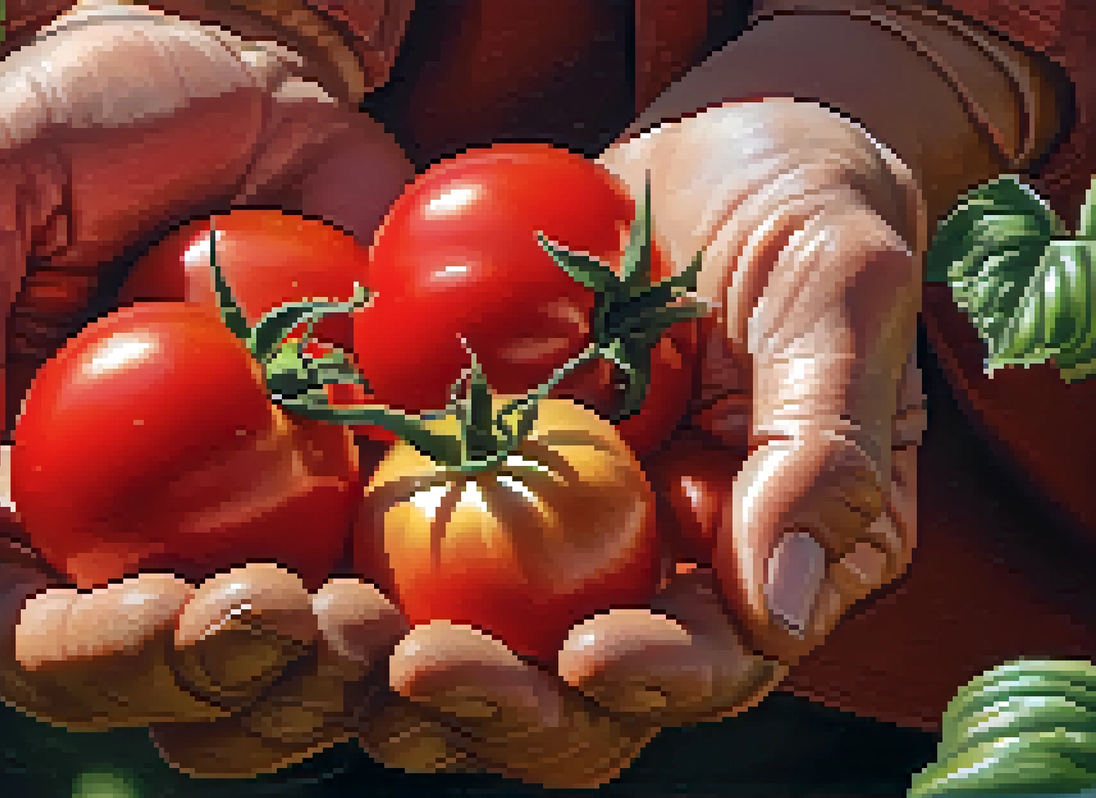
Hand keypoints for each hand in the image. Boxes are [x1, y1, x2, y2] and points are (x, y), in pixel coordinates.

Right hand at [0, 2, 412, 775]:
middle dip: (225, 682)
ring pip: (265, 677)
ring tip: (381, 622)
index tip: (173, 612)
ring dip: (326, 683)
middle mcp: (102, 540)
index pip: (5, 628)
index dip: (82, 656)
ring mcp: (224, 530)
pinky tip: (446, 593)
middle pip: (146, 684)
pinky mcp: (333, 496)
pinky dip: (412, 619)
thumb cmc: (82, 114)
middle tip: (308, 619)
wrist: (243, 68)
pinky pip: (372, 590)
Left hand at [356, 98, 925, 788]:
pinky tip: (287, 561)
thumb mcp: (839, 297)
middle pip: (569, 692)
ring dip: (391, 662)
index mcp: (759, 563)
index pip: (710, 663)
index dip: (652, 680)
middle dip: (496, 702)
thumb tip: (777, 611)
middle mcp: (651, 575)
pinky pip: (397, 540)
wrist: (702, 149)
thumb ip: (823, 449)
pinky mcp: (464, 479)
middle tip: (416, 667)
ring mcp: (548, 534)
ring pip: (466, 643)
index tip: (587, 657)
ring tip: (331, 628)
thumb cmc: (798, 207)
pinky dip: (342, 567)